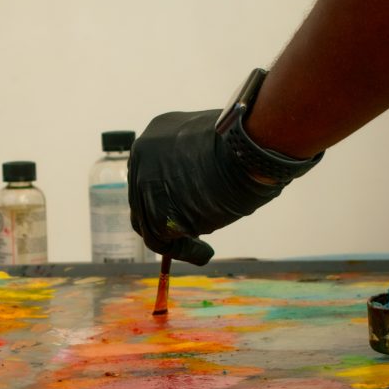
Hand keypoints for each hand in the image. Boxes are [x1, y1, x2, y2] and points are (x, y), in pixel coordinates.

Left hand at [127, 109, 313, 265]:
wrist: (247, 151)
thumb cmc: (244, 146)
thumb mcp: (211, 146)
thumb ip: (197, 162)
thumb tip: (199, 188)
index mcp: (155, 135)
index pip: (152, 172)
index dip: (167, 193)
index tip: (184, 207)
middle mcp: (141, 156)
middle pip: (143, 197)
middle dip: (167, 216)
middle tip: (191, 231)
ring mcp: (145, 184)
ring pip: (149, 221)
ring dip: (176, 239)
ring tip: (202, 250)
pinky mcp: (155, 211)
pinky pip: (161, 240)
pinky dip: (185, 251)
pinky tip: (204, 254)